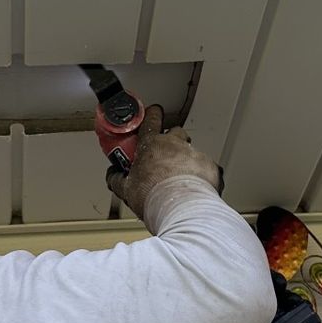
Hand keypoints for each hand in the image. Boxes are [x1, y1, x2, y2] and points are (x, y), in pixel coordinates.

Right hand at [106, 105, 222, 221]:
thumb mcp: (127, 189)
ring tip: (179, 178)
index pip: (151, 119)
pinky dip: (199, 174)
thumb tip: (113, 176)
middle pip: (174, 132)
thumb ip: (117, 179)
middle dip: (170, 141)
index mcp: (152, 144)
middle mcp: (174, 144)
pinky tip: (193, 187)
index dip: (152, 115)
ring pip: (189, 150)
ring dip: (184, 160)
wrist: (181, 208)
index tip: (152, 115)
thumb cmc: (154, 196)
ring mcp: (193, 153)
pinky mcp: (208, 166)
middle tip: (163, 156)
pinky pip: (204, 166)